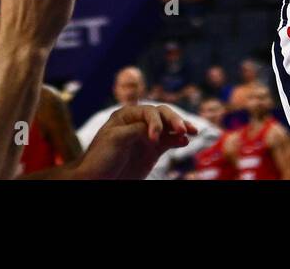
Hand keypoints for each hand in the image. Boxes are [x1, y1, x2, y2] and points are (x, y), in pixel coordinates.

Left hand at [73, 104, 193, 178]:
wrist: (98, 178)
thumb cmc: (101, 156)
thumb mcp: (116, 139)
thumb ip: (136, 129)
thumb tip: (155, 128)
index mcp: (127, 115)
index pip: (148, 112)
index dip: (155, 123)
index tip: (154, 140)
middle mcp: (139, 122)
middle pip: (162, 115)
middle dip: (174, 120)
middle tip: (184, 129)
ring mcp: (147, 136)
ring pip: (169, 127)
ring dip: (181, 128)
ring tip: (192, 132)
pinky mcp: (153, 150)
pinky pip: (170, 141)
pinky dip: (178, 140)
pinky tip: (184, 142)